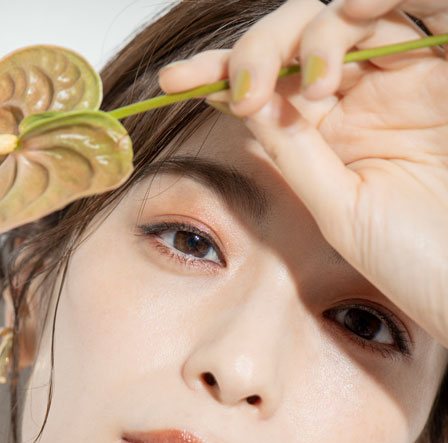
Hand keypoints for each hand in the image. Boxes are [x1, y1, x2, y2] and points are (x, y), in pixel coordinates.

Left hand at [159, 0, 447, 347]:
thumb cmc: (415, 263)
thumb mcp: (339, 211)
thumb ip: (296, 153)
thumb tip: (247, 103)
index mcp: (327, 137)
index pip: (266, 87)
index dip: (219, 74)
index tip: (174, 81)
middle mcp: (361, 101)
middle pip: (299, 38)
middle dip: (261, 49)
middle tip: (244, 89)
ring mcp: (407, 80)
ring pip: (351, 17)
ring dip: (316, 32)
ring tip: (309, 79)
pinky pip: (426, 10)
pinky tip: (352, 15)